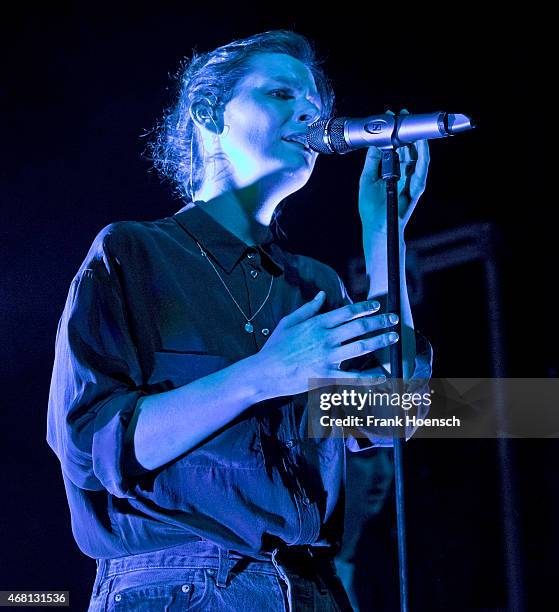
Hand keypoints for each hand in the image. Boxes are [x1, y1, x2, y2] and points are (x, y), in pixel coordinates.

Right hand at [254, 291, 398, 396]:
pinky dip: (370, 376)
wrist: (265, 372)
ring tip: (393, 337)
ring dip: (380, 340)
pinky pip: (353, 377)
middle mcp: (325, 338)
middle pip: (359, 326)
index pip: (347, 312)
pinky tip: (383, 374)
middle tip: (394, 319)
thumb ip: (308, 308)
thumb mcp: (289, 322)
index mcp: (317, 324)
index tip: (377, 305)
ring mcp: (327, 357)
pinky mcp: (326, 376)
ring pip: (361, 346)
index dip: (365, 307)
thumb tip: (323, 294)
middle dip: (380, 321)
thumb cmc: (275, 347)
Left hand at [358, 109, 429, 231]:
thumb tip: (374, 142)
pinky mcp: (416, 189)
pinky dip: (422, 157)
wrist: (378, 230)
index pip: (396, 147)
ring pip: (417, 156)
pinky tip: (420, 144)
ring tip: (412, 125)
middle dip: (406, 131)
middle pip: (408, 148)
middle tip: (404, 115)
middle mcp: (403, 174)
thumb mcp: (367, 180)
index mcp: (391, 171)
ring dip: (416, 140)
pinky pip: (421, 170)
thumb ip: (372, 161)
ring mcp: (411, 181)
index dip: (395, 133)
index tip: (392, 118)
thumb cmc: (372, 209)